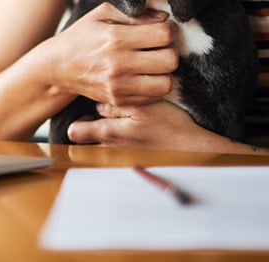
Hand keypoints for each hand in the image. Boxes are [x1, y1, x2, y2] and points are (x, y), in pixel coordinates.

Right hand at [53, 2, 178, 106]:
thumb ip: (134, 14)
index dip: (169, 30)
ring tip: (153, 64)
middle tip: (159, 47)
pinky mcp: (118, 100)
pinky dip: (153, 86)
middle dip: (169, 51)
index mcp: (115, 37)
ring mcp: (118, 86)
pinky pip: (153, 97)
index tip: (162, 29)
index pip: (164, 35)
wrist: (58, 66)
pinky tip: (143, 75)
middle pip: (170, 60)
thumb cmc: (82, 36)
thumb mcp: (102, 14)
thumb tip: (164, 18)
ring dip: (164, 72)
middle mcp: (118, 64)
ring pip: (166, 83)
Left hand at [67, 100, 222, 150]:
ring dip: (102, 137)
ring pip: (98, 149)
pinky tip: (132, 135)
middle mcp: (110, 150)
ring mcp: (120, 159)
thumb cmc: (169, 125)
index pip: (75, 132)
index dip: (77, 121)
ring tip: (119, 125)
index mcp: (109, 133)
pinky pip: (114, 155)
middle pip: (83, 144)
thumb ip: (115, 105)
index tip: (86, 113)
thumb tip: (98, 105)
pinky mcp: (131, 163)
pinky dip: (117, 146)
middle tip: (99, 118)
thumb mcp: (142, 106)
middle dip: (87, 131)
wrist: (193, 149)